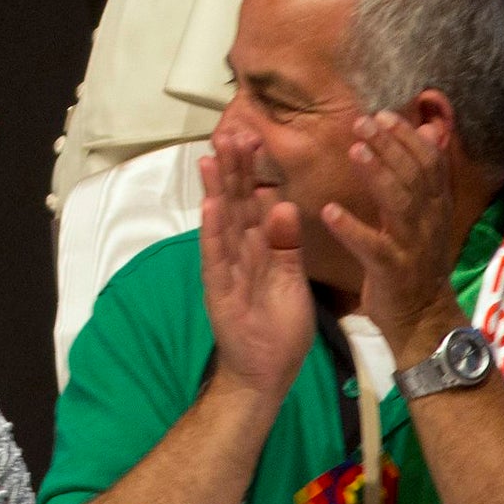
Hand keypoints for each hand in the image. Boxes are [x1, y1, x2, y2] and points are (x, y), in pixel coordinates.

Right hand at [199, 142, 316, 399]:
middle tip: (231, 130)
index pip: (252, 202)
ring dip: (217, 190)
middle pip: (234, 204)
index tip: (252, 137)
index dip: (251, 171)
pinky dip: (213, 233)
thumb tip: (284, 203)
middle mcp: (237, 253)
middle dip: (233, 169)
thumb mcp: (292, 280)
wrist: (265, 372)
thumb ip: (287, 244)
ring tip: (214, 157)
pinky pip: (217, 258)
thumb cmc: (278, 327)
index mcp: (257, 249)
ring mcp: (225, 270)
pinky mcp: (220, 291)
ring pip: (221, 224)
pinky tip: (211, 208)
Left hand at [315, 111, 470, 358]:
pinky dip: (351, 228)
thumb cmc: (414, 261)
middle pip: (414, 175)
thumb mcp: (424, 215)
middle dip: (390, 145)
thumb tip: (432, 130)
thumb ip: (423, 176)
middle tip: (363, 121)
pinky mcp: (392, 270)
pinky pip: (372, 246)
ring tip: (355, 150)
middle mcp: (429, 222)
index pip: (429, 163)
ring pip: (399, 204)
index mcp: (434, 207)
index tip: (384, 113)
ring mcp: (412, 246)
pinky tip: (329, 211)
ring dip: (377, 174)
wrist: (422, 318)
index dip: (408, 137)